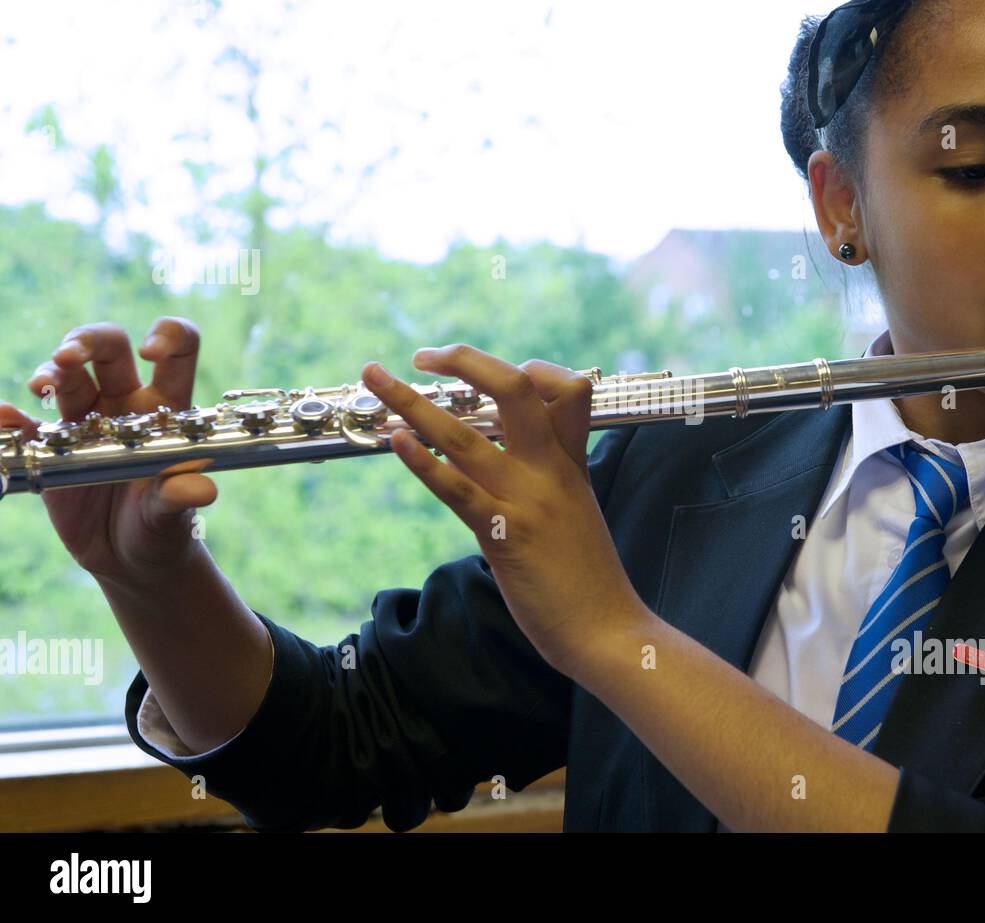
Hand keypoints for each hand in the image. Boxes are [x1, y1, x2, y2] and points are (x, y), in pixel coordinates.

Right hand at [0, 318, 215, 583]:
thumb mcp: (174, 514)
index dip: (168, 336)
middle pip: (108, 349)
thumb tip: (201, 490)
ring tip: (43, 386)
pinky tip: (1, 416)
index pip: (178, 352)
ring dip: (50, 372)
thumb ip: (180, 497)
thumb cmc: (164, 527)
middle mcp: (125, 404)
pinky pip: (24, 424)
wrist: (130, 560)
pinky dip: (8, 417)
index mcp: (166, 408)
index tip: (150, 351)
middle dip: (88, 341)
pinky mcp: (50, 447)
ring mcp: (84, 422)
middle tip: (69, 357)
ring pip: (65, 377)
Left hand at [361, 344, 650, 676]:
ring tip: (374, 378)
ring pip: (465, 435)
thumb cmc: (589, 579)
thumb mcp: (579, 510)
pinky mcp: (505, 536)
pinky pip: (458, 489)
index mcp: (572, 462)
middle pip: (515, 388)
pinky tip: (396, 442)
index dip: (526, 368)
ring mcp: (528, 500)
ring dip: (412, 402)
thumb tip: (518, 459)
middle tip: (426, 354)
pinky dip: (423, 462)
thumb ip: (554, 476)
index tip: (487, 374)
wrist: (609, 631)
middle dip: (465, 360)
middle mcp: (550, 470)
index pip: (565, 387)